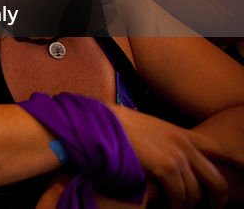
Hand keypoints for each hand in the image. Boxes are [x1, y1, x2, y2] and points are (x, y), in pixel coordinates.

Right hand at [111, 106, 227, 208]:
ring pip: (196, 193)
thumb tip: (165, 157)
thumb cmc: (112, 128)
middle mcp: (184, 143)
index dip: (235, 162)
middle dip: (217, 200)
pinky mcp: (166, 167)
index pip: (218, 149)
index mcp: (180, 133)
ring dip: (186, 206)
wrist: (96, 125)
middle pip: (215, 179)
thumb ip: (161, 142)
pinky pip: (180, 195)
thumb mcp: (144, 130)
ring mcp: (177, 155)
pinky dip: (174, 205)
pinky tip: (163, 207)